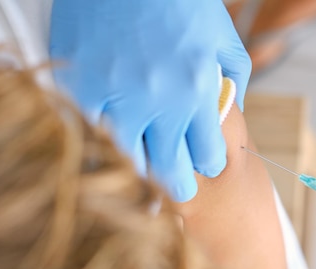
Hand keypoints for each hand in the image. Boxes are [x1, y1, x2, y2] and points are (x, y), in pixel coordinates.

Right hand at [50, 0, 250, 201]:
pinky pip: (93, 132)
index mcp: (197, 92)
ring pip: (129, 160)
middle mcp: (158, 103)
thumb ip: (236, 78)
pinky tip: (117, 128)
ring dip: (141, 162)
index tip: (205, 160)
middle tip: (181, 185)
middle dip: (179, 184)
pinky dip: (105, 136)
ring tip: (149, 157)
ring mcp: (115, 98)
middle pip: (170, 173)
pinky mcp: (79, 89)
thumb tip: (236, 110)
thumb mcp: (223, 36)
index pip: (208, 157)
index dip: (208, 162)